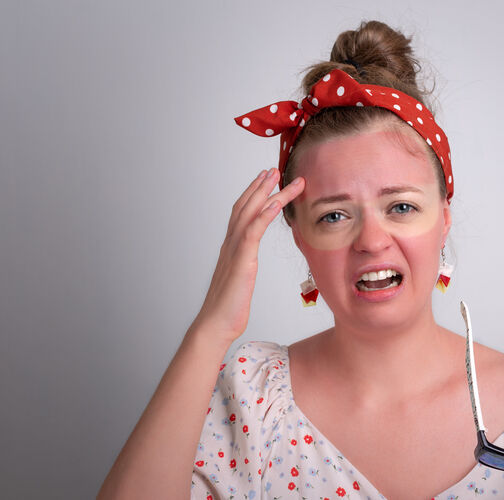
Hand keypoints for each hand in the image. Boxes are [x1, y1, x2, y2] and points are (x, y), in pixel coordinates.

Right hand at [191, 168, 304, 342]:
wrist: (216, 324)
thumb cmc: (229, 307)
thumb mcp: (240, 280)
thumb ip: (243, 265)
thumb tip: (248, 262)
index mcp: (232, 248)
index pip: (242, 213)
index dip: (253, 194)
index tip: (265, 180)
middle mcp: (231, 244)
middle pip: (246, 206)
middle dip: (260, 186)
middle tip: (274, 169)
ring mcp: (235, 251)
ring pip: (251, 214)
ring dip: (266, 193)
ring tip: (280, 178)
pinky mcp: (242, 261)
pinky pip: (253, 232)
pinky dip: (265, 215)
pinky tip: (276, 203)